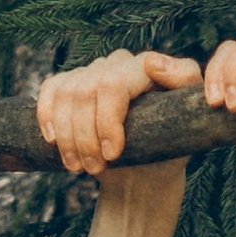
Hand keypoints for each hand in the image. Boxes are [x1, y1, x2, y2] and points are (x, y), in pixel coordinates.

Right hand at [35, 45, 201, 181]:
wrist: (146, 174)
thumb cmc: (169, 151)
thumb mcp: (187, 123)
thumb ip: (182, 85)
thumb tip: (151, 62)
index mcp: (149, 67)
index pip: (115, 82)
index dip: (108, 119)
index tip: (113, 154)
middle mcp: (120, 63)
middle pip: (87, 90)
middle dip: (86, 135)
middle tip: (95, 169)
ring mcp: (96, 72)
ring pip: (67, 94)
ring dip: (69, 137)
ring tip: (79, 168)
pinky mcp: (74, 85)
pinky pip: (52, 90)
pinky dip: (47, 116)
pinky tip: (53, 140)